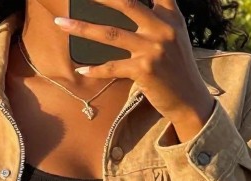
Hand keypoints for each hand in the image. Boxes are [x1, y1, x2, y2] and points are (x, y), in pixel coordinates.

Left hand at [53, 0, 215, 133]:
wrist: (189, 100)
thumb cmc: (178, 68)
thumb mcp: (175, 37)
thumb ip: (159, 17)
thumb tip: (132, 7)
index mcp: (171, 17)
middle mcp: (162, 29)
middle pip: (126, 3)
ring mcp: (152, 49)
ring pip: (110, 33)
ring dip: (82, 27)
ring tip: (61, 22)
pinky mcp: (143, 70)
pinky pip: (112, 67)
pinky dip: (95, 69)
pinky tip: (81, 68)